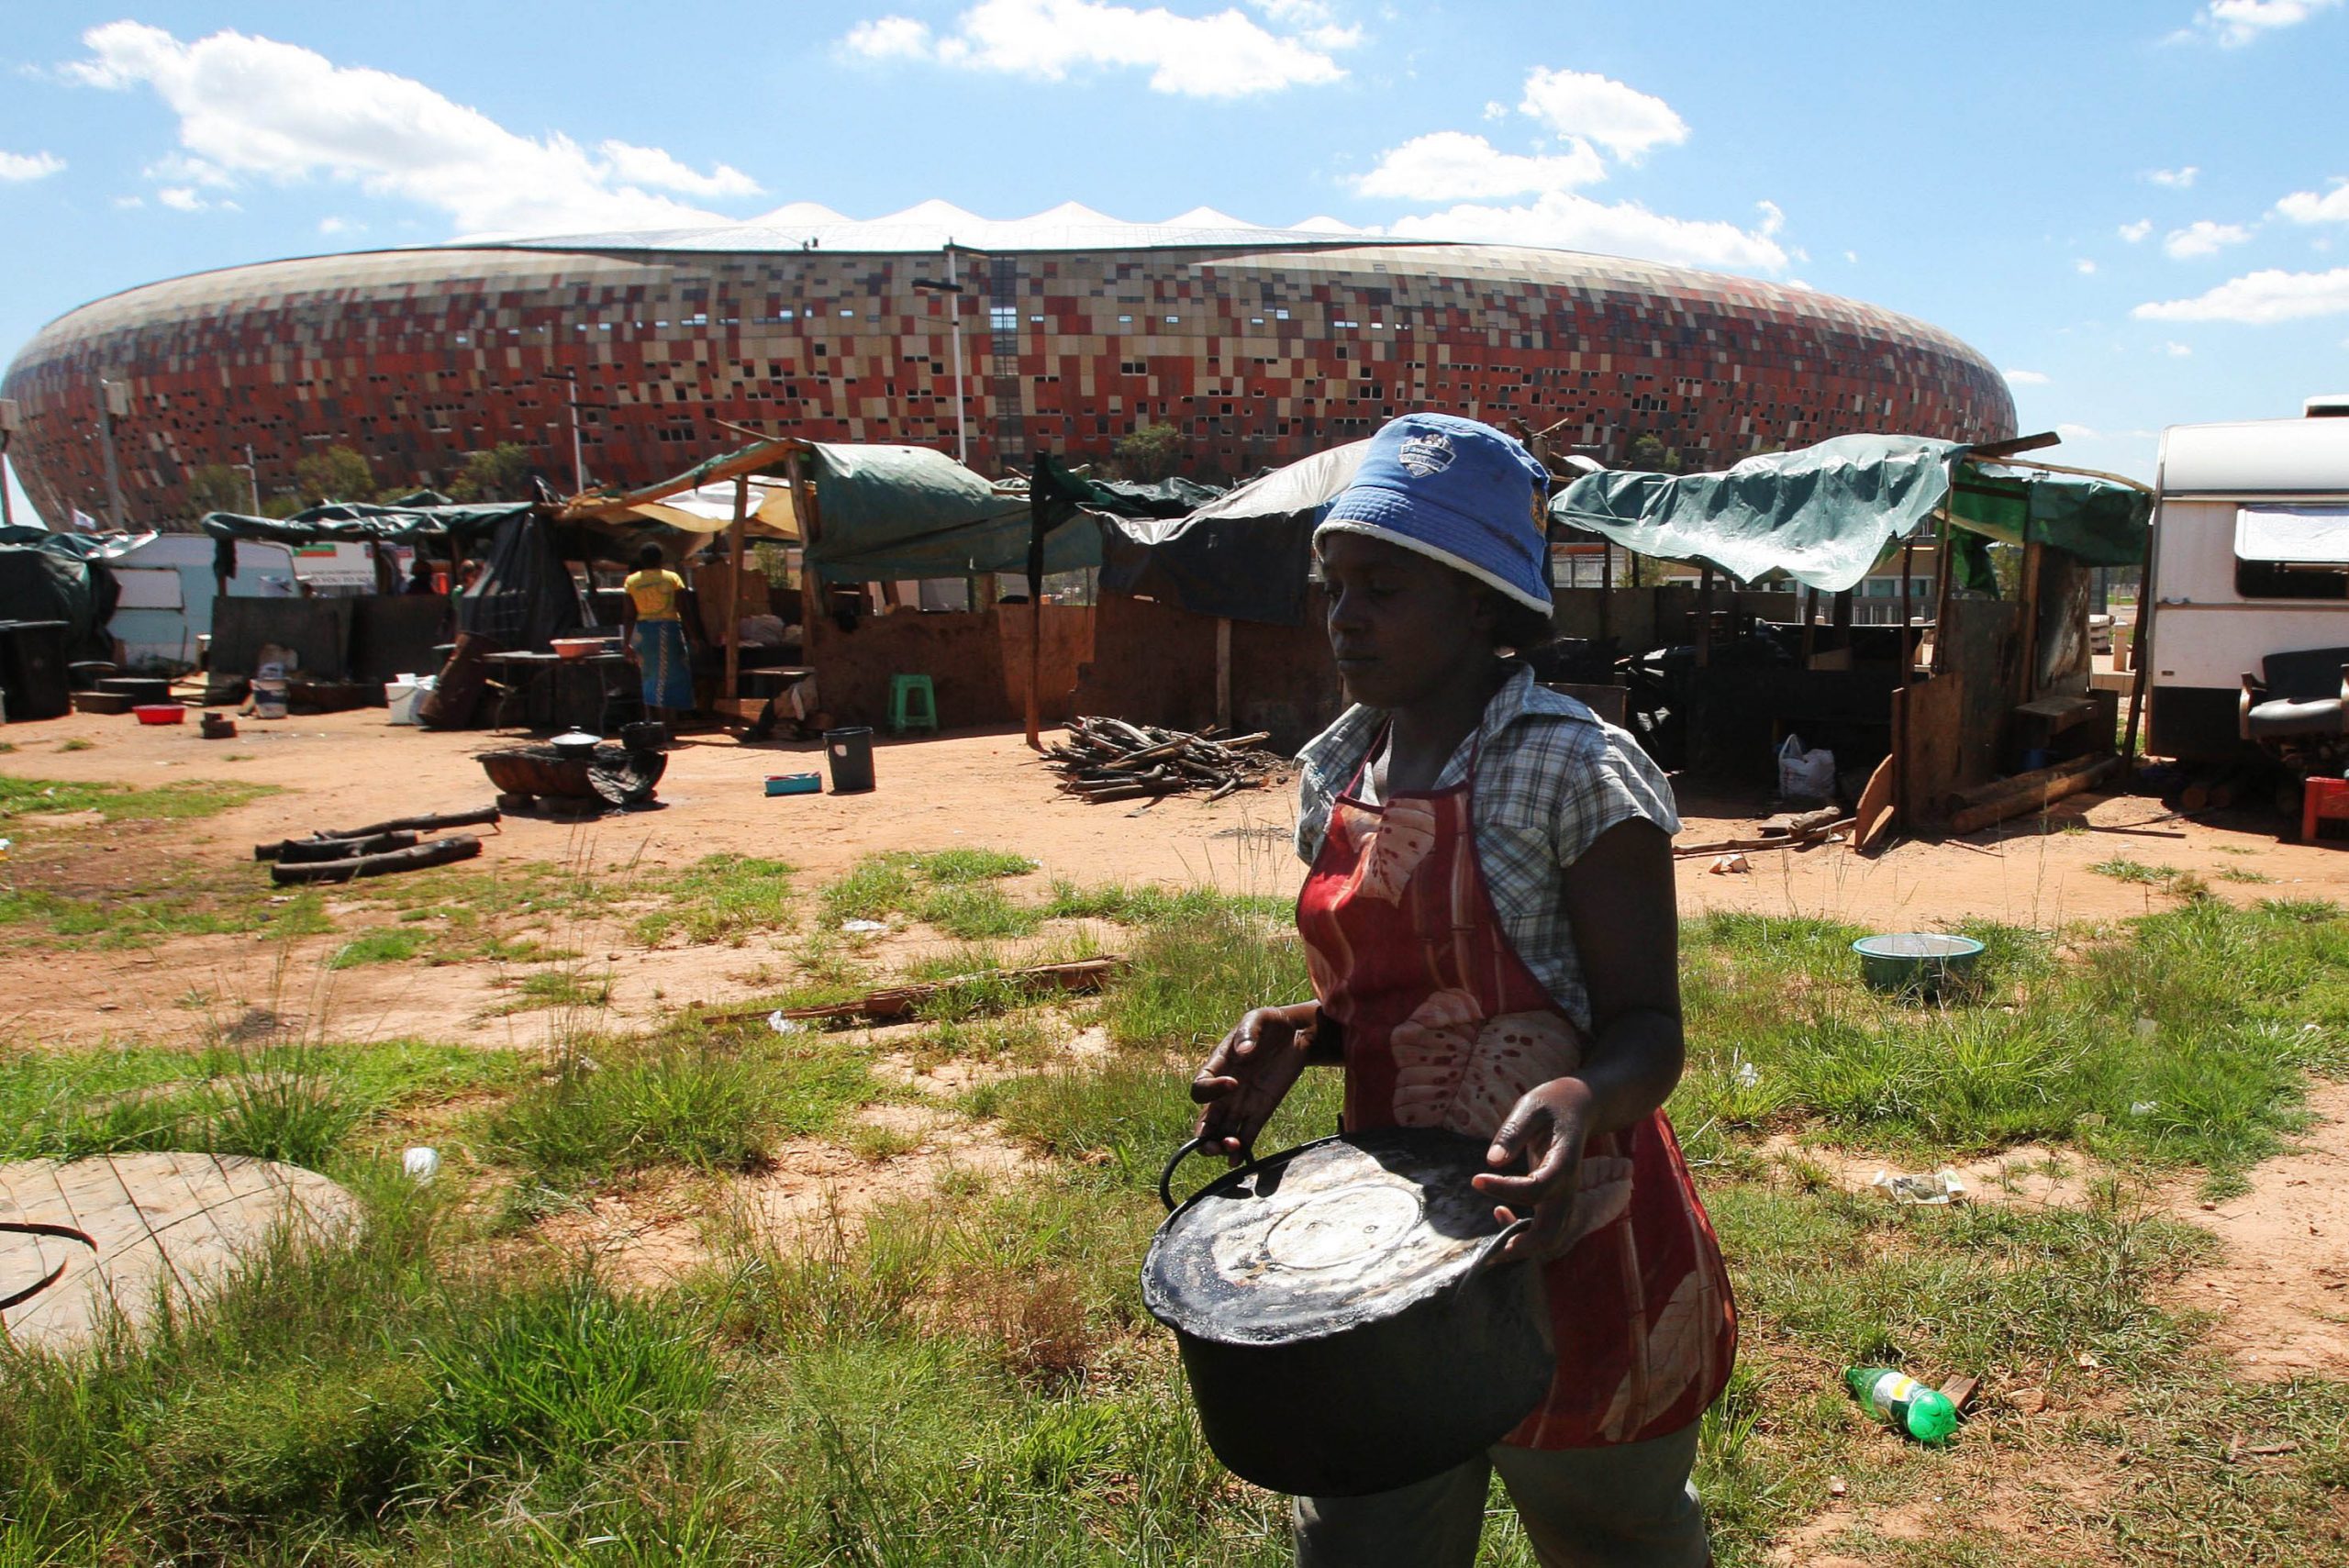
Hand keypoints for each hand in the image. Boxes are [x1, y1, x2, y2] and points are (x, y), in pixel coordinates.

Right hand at [1190, 1003, 1316, 1162]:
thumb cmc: (1271, 1023)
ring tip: (1232, 1148)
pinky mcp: (1261, 1111)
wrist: (1296, 1034)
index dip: (1211, 1090)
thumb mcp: (1259, 1018)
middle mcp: (1224, 1090)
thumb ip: (1249, 1031)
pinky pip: (1246, 1134)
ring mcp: (1242, 1103)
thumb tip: (1244, 1050)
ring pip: (1222, 1132)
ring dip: (1221, 1145)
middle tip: (1214, 1144)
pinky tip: (1239, 1161)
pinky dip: (1241, 1150)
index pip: (1200, 1087)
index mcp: (1217, 1066)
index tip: (1234, 1082)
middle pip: (1204, 1120)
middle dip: (1204, 1136)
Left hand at [1471, 1077, 1595, 1260]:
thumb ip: (1513, 1132)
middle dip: (1522, 1246)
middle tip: (1490, 1252)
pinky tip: (1500, 1214)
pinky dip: (1527, 1234)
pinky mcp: (1558, 1199)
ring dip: (1524, 1246)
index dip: (1505, 1190)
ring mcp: (1566, 1196)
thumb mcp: (1531, 1106)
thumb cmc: (1552, 1103)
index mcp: (1563, 1162)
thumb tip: (1492, 1161)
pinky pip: (1547, 1227)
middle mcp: (1568, 1186)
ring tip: (1492, 1245)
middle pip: (1553, 1231)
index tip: (1476, 1179)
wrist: (1580, 1107)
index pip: (1537, 1189)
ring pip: (1552, 1236)